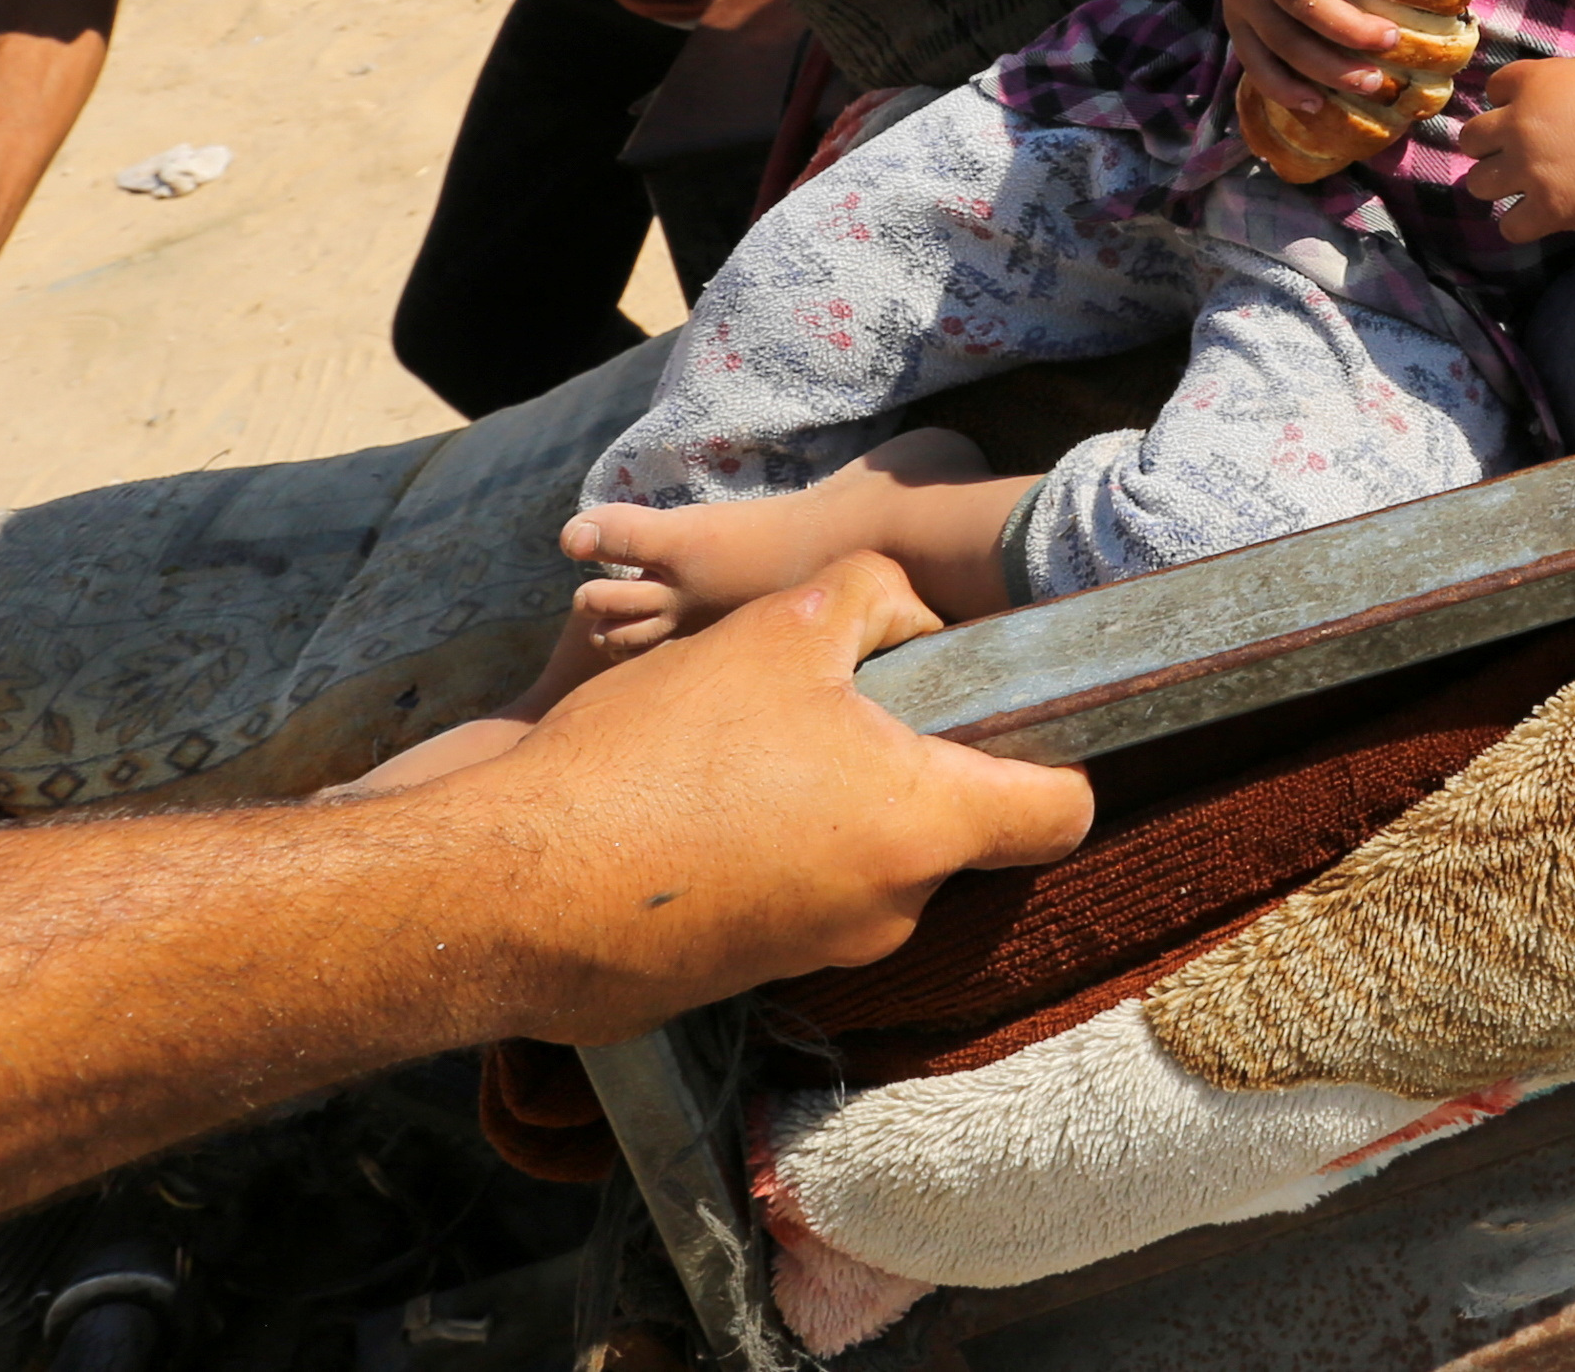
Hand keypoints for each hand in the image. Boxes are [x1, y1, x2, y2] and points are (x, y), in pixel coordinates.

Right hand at [415, 556, 1098, 1041]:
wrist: (512, 891)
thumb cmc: (654, 758)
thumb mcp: (778, 629)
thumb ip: (873, 599)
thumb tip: (910, 616)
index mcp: (923, 828)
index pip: (1061, 812)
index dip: (1057, 753)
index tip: (1014, 712)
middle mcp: (889, 910)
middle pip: (952, 825)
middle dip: (909, 762)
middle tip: (832, 702)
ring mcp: (818, 954)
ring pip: (866, 856)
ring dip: (831, 800)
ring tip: (744, 746)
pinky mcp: (749, 974)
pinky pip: (794, 893)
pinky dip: (770, 846)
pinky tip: (697, 802)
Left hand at [1454, 55, 1574, 247]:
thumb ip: (1553, 86)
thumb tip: (1536, 103)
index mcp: (1534, 82)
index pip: (1492, 90)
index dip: (1507, 104)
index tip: (1526, 117)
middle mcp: (1520, 123)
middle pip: (1470, 138)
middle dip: (1490, 148)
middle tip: (1517, 156)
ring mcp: (1530, 168)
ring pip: (1478, 184)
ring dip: (1498, 185)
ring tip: (1526, 188)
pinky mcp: (1548, 208)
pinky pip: (1508, 226)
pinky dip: (1521, 224)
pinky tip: (1539, 216)